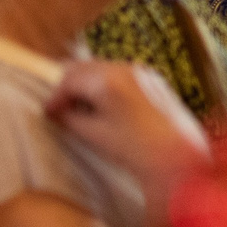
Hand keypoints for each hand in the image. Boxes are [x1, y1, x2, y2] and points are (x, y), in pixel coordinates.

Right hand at [46, 60, 210, 194]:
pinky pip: (122, 74)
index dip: (55, 97)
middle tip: (59, 107)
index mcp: (108, 80)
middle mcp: (125, 69)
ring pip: (103, 69)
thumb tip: (57, 112)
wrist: (179, 159)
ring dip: (88, 84)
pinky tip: (104, 106)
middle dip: (69, 86)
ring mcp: (142, 72)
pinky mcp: (154, 80)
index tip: (47, 112)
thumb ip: (71, 119)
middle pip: (85, 68)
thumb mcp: (95, 135)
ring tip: (80, 108)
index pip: (70, 80)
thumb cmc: (137, 150)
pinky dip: (107, 85)